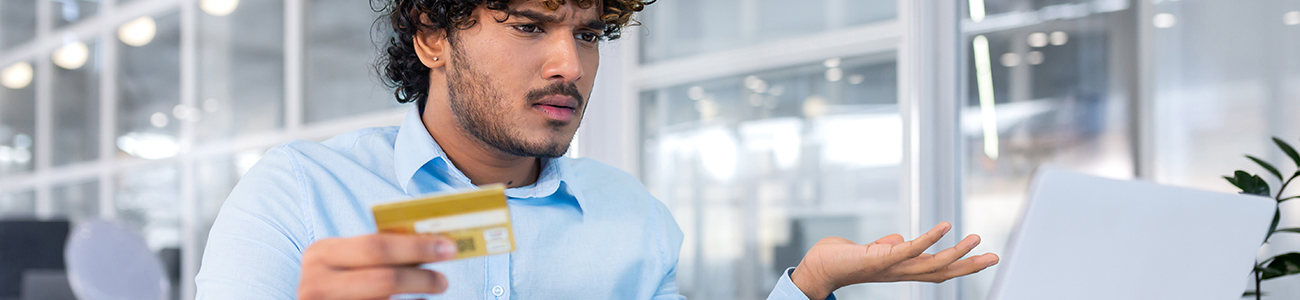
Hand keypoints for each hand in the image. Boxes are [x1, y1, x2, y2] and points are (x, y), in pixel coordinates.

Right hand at [298, 234, 458, 299]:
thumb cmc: (340, 278)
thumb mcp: (348, 259)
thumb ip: (380, 252)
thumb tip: (432, 243)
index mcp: (322, 253)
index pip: (375, 247)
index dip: (416, 247)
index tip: (448, 247)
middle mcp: (317, 282)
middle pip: (384, 280)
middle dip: (421, 278)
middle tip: (444, 279)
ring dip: (418, 295)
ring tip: (437, 287)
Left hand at [791, 222, 998, 298]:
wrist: (819, 268)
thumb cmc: (842, 259)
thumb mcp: (872, 251)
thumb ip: (888, 246)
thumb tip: (899, 240)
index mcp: (902, 270)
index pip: (937, 270)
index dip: (961, 265)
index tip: (983, 257)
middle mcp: (902, 272)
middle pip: (943, 272)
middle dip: (970, 266)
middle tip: (995, 257)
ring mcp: (893, 267)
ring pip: (932, 264)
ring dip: (957, 253)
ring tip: (976, 239)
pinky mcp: (882, 259)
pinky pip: (911, 249)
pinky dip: (930, 238)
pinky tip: (946, 226)